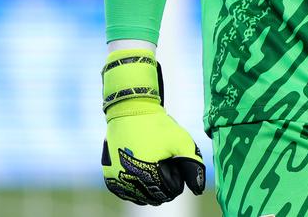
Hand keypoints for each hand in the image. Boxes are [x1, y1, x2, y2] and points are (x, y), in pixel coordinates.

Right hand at [101, 49, 205, 205]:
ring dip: (148, 188)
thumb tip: (198, 189)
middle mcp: (131, 180)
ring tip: (151, 168)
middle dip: (162, 185)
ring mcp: (118, 179)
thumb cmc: (157, 125)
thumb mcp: (181, 140)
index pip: (170, 192)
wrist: (131, 109)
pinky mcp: (109, 176)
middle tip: (162, 164)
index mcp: (150, 174)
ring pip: (139, 197)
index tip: (173, 164)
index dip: (176, 179)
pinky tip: (139, 177)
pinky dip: (133, 189)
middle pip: (154, 196)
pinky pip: (124, 193)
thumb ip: (193, 164)